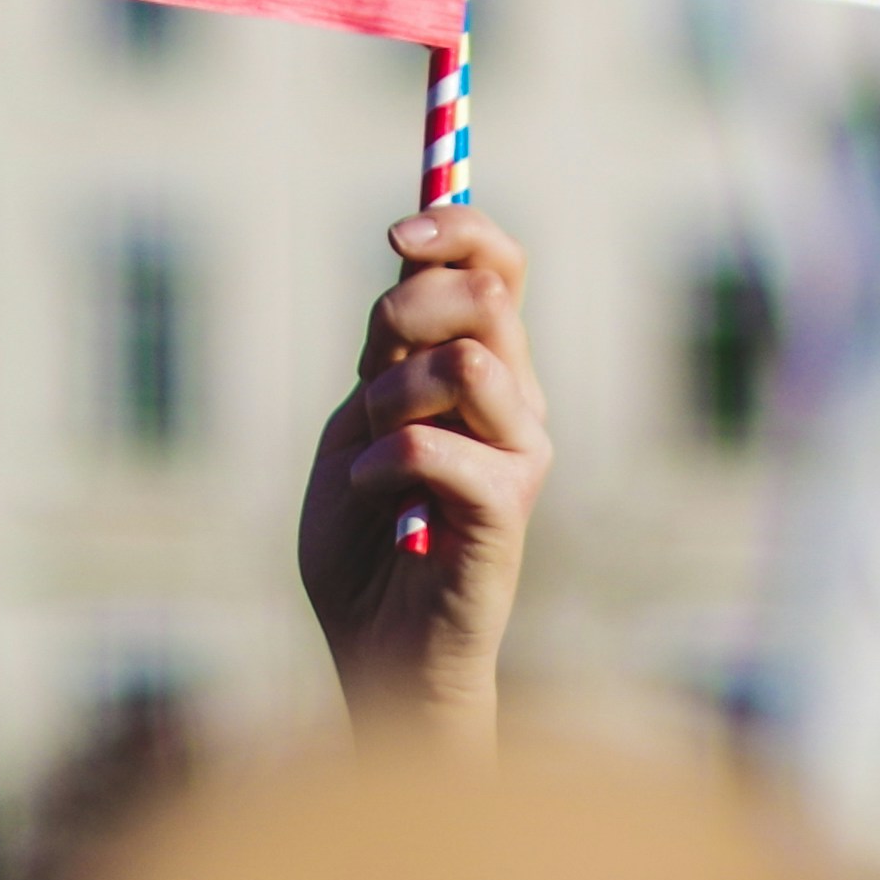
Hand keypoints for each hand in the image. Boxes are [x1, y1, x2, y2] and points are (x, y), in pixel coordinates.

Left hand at [300, 206, 550, 751]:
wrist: (378, 652)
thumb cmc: (364, 544)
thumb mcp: (357, 425)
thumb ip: (388, 356)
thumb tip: (409, 269)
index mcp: (485, 370)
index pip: (499, 264)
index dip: (458, 227)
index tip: (396, 233)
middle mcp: (519, 400)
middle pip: (487, 294)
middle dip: (405, 308)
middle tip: (369, 361)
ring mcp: (522, 453)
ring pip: (463, 362)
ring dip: (389, 398)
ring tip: (369, 453)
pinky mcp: (507, 508)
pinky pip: (433, 446)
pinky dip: (381, 464)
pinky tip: (373, 500)